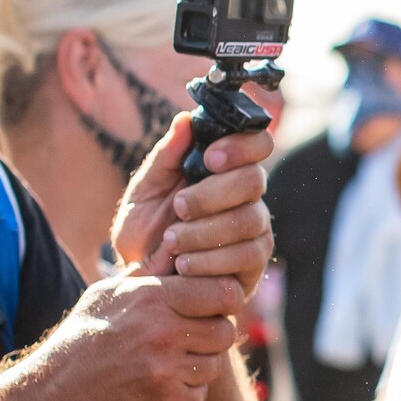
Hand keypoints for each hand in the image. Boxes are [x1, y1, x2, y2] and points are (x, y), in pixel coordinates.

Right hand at [0, 276, 239, 400]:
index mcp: (151, 299)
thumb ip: (147, 272)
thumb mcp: (105, 295)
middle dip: (211, 336)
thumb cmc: (79, 342)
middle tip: (186, 341)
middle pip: (225, 332)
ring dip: (195, 368)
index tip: (211, 308)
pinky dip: (181, 396)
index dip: (222, 300)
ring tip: (161, 365)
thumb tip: (178, 243)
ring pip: (213, 366)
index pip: (223, 292)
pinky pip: (198, 396)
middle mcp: (162, 334)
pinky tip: (152, 390)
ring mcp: (166, 372)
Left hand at [109, 114, 274, 302]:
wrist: (142, 280)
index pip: (257, 144)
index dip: (241, 146)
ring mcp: (255, 231)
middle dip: (213, 193)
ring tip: (172, 241)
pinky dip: (211, 260)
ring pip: (249, 219)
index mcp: (226, 171)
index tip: (209, 158)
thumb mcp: (145, 191)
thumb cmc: (145, 231)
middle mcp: (247, 198)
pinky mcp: (254, 264)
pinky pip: (247, 255)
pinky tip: (185, 264)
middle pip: (254, 180)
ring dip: (206, 231)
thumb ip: (166, 157)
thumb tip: (185, 120)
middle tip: (179, 207)